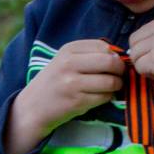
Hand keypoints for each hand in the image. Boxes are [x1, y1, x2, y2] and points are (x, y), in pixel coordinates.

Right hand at [4, 39, 123, 153]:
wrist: (33, 106)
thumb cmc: (55, 82)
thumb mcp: (66, 60)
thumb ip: (89, 55)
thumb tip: (120, 58)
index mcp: (69, 49)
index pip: (104, 46)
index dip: (115, 56)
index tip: (113, 64)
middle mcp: (69, 63)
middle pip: (110, 62)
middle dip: (120, 70)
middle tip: (118, 76)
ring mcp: (72, 83)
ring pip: (110, 82)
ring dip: (116, 86)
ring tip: (111, 88)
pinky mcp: (77, 101)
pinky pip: (104, 97)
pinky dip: (108, 98)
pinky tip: (100, 97)